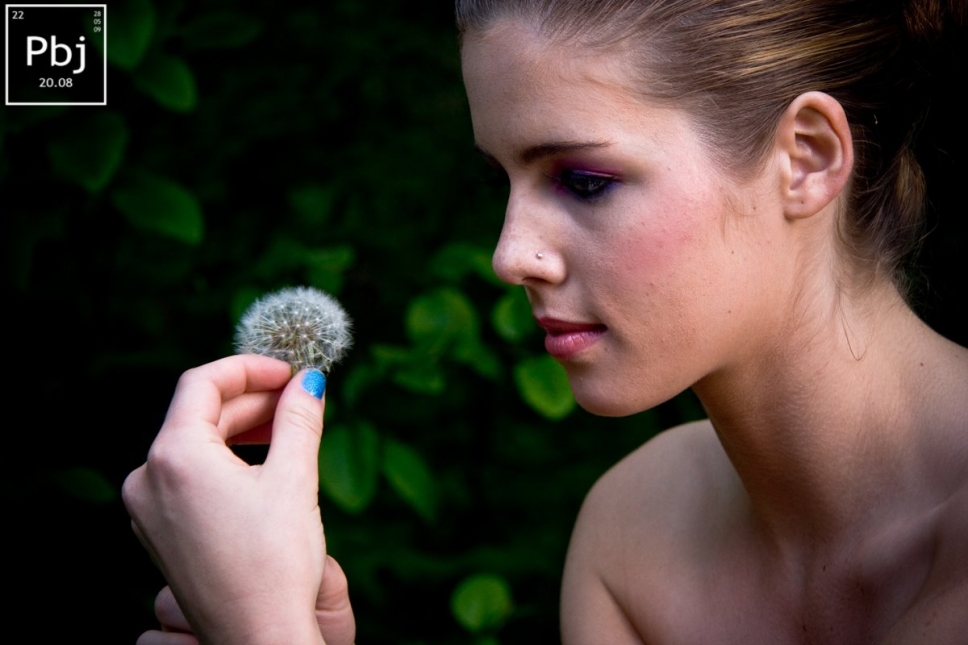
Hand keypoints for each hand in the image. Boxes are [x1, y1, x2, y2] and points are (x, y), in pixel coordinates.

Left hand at [123, 355, 354, 644]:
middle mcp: (147, 479)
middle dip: (251, 401)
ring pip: (194, 447)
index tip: (288, 371)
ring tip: (286, 432)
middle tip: (297, 399)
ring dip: (239, 431)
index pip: (202, 383)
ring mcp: (148, 510)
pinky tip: (262, 468)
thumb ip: (298, 419)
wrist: (258, 637)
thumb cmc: (274, 563)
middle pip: (198, 414)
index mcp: (173, 457)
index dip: (249, 368)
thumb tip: (309, 382)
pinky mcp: (160, 533)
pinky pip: (188, 478)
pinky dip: (224, 462)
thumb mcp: (294, 479)